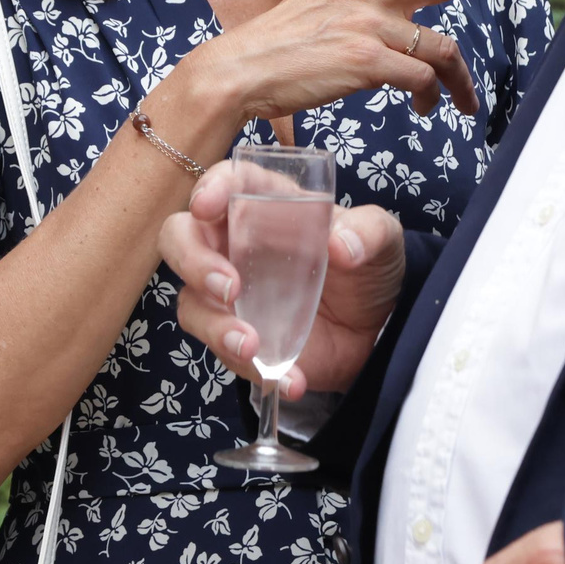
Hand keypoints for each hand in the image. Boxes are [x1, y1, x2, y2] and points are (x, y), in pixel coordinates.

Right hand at [162, 160, 406, 396]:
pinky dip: (253, 369)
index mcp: (266, 206)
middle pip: (181, 239)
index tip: (207, 207)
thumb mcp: (383, 240)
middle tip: (228, 288)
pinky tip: (292, 381)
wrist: (378, 331)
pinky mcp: (238, 337)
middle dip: (193, 261)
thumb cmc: (368, 268)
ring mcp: (231, 295)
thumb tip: (341, 245)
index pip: (226, 183)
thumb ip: (368, 232)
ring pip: (191, 302)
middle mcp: (236, 245)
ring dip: (214, 325)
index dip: (210, 188)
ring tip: (251, 346)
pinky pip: (224, 353)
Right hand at [178, 0, 552, 122]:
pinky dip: (434, 96)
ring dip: (462, 78)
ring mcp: (368, 23)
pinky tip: (427, 107)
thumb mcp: (323, 1)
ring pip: (444, 45)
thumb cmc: (278, 45)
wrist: (237, 72)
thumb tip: (404, 5)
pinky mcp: (367, 61)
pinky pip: (423, 78)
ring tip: (462, 102)